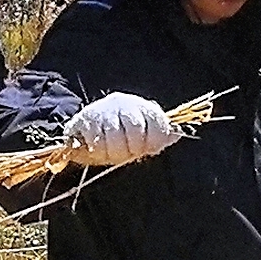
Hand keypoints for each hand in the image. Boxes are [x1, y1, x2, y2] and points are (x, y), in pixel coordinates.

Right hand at [62, 94, 177, 165]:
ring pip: (113, 136)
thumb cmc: (124, 132)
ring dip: (113, 152)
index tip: (148, 149)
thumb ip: (162, 135)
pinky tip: (98, 150)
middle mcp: (124, 105)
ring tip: (112, 154)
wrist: (91, 120)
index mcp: (143, 108)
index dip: (154, 142)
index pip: (157, 124)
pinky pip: (94, 139)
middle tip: (127, 154)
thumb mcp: (146, 132)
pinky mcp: (84, 119)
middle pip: (134, 130)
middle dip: (132, 149)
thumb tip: (176, 135)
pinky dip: (97, 150)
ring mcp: (103, 111)